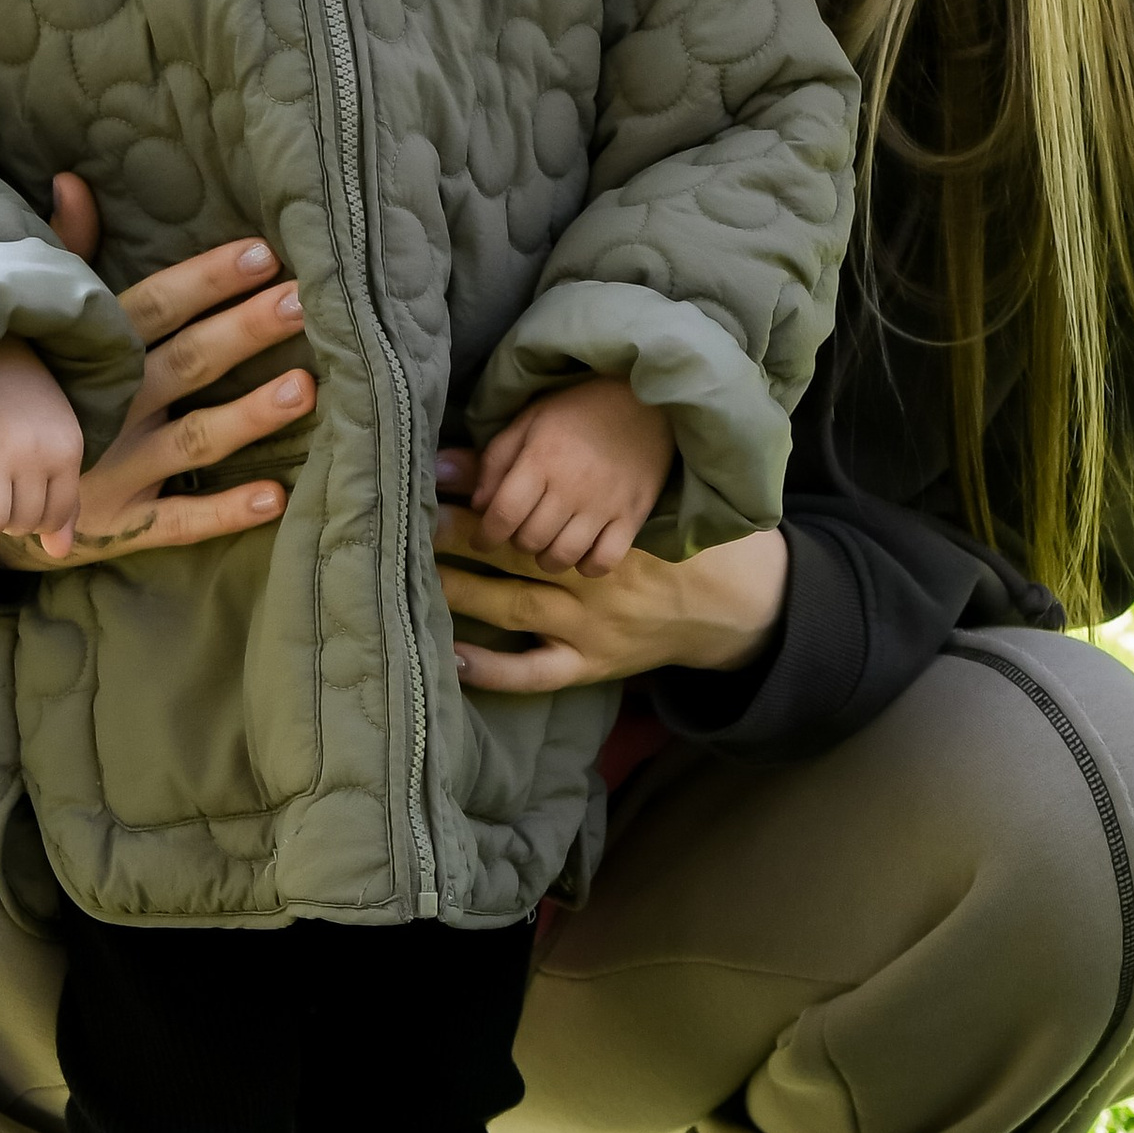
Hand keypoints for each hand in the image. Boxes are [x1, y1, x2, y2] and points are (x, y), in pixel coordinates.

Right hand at [0, 172, 317, 568]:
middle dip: (244, 333)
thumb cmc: (34, 393)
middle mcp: (109, 409)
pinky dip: (225, 512)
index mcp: (94, 357)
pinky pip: (180, 522)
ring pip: (193, 440)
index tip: (263, 254)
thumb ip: (68, 256)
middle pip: (187, 364)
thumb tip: (72, 182)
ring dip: (249, 416)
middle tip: (301, 303)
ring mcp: (118, 469)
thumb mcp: (42, 328)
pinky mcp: (125, 523)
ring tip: (304, 389)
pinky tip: (275, 496)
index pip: (157, 307)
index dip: (207, 280)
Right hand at [0, 339, 85, 552]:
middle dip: (3, 518)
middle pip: (21, 523)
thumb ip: (61, 499)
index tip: (16, 497)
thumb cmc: (18, 401)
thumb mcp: (53, 442)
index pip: (55, 517)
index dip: (32, 520)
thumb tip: (59, 553)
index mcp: (66, 450)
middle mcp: (35, 451)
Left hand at [436, 454, 790, 693]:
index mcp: (607, 524)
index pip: (532, 504)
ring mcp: (593, 624)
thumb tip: (468, 460)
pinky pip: (536, 672)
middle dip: (460, 535)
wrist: (725, 604)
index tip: (433, 477)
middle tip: (408, 522)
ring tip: (408, 579)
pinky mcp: (592, 663)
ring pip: (517, 606)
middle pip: (516, 550)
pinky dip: (493, 668)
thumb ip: (549, 474)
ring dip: (463, 591)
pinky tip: (451, 657)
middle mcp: (595, 576)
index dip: (479, 492)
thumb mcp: (622, 494)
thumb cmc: (658, 537)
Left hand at [469, 377, 674, 576]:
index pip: (503, 514)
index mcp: (541, 459)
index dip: (485, 535)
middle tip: (522, 531)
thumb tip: (477, 505)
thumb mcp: (529, 420)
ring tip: (547, 543)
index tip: (481, 540)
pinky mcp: (633, 516)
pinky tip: (582, 551)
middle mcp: (571, 487)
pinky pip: (605, 561)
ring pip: (563, 556)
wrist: (647, 402)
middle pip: (530, 539)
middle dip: (517, 542)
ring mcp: (605, 505)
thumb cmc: (580, 411)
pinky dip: (587, 565)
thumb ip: (496, 460)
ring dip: (547, 557)